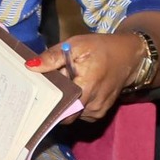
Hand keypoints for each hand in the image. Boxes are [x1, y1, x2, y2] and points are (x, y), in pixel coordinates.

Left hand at [30, 33, 148, 121]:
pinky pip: (78, 114)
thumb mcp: (75, 45)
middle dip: (53, 101)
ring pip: (69, 114)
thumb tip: (30, 66)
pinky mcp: (99, 113)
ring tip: (64, 85)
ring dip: (63, 102)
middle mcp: (93, 104)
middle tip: (47, 87)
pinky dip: (72, 104)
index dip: (45, 102)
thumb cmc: (101, 48)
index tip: (34, 94)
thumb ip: (53, 57)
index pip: (59, 107)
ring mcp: (97, 111)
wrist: (129, 56)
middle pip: (62, 112)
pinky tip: (72, 91)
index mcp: (87, 87)